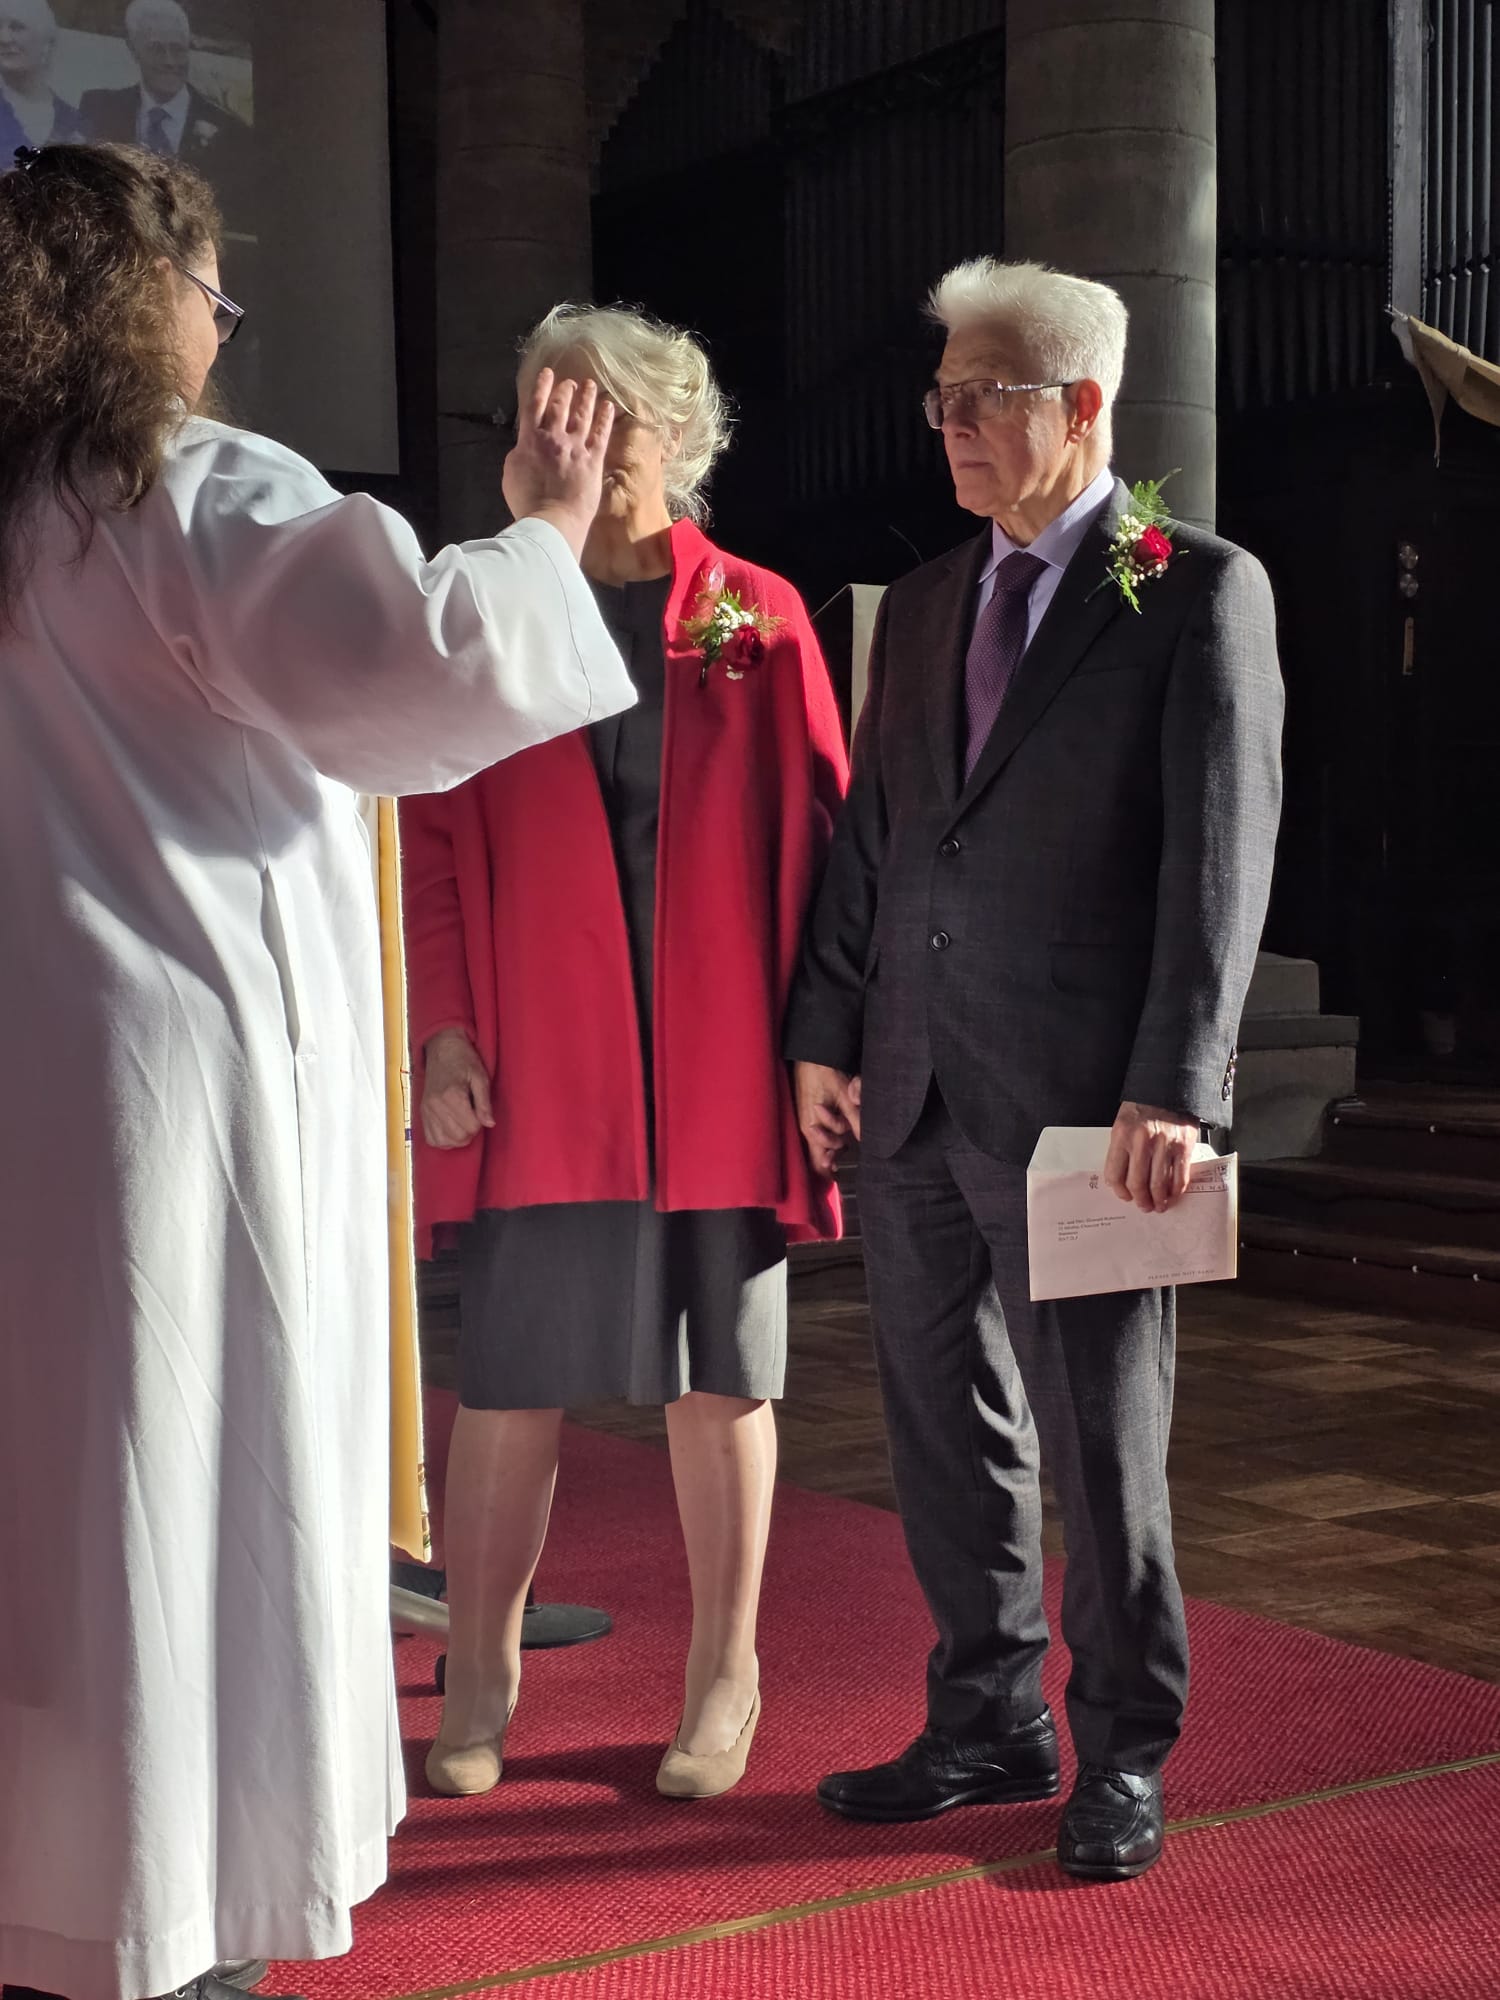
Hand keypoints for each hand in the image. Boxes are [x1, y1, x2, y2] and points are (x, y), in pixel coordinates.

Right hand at [420, 1028, 494, 1149]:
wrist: (443, 1050)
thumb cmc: (464, 1061)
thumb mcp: (481, 1077)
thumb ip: (484, 1103)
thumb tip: (490, 1124)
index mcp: (452, 1095)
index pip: (471, 1127)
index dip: (480, 1122)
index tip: (480, 1110)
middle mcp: (435, 1105)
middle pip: (459, 1137)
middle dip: (471, 1131)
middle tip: (473, 1116)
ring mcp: (426, 1111)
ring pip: (445, 1141)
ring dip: (458, 1137)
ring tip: (463, 1122)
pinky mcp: (422, 1113)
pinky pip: (431, 1139)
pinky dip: (444, 1139)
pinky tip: (451, 1128)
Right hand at [502, 366, 614, 560]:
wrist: (551, 521)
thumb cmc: (527, 503)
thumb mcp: (512, 473)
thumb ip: (520, 453)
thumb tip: (525, 444)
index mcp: (530, 440)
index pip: (535, 406)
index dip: (541, 387)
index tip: (547, 374)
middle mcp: (553, 438)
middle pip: (560, 406)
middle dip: (565, 390)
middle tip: (570, 381)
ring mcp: (575, 447)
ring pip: (582, 415)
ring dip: (586, 398)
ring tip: (590, 386)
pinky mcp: (593, 460)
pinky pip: (601, 434)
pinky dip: (604, 418)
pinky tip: (609, 407)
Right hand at [794, 1062, 860, 1175]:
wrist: (809, 1054)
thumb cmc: (824, 1072)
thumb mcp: (844, 1096)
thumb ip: (854, 1118)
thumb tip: (864, 1139)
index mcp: (812, 1128)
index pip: (817, 1162)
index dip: (827, 1171)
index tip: (838, 1175)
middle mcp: (805, 1127)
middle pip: (817, 1155)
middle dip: (831, 1157)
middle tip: (841, 1158)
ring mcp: (804, 1120)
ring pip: (818, 1143)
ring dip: (831, 1144)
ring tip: (842, 1142)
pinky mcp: (805, 1112)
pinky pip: (816, 1130)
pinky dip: (826, 1133)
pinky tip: (837, 1129)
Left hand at [1104, 1101, 1198, 1213]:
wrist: (1170, 1087)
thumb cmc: (1144, 1107)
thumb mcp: (1123, 1124)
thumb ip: (1122, 1150)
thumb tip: (1123, 1180)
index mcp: (1122, 1135)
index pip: (1115, 1174)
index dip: (1119, 1191)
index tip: (1125, 1196)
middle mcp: (1142, 1141)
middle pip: (1137, 1183)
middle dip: (1140, 1200)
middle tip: (1144, 1206)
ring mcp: (1164, 1144)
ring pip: (1158, 1184)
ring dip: (1158, 1200)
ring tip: (1159, 1205)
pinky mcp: (1183, 1146)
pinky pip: (1179, 1177)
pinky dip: (1176, 1191)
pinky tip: (1172, 1195)